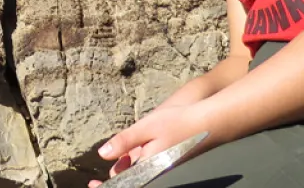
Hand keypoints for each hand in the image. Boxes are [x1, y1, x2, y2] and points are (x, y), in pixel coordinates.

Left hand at [89, 103, 209, 186]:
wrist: (210, 122)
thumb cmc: (179, 122)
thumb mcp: (146, 126)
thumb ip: (124, 141)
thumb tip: (103, 154)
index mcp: (150, 167)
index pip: (125, 183)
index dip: (108, 185)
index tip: (93, 185)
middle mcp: (158, 172)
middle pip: (132, 180)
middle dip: (118, 175)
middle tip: (110, 167)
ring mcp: (165, 169)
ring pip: (141, 174)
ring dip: (128, 168)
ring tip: (124, 156)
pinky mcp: (170, 164)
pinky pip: (150, 168)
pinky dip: (140, 163)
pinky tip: (141, 150)